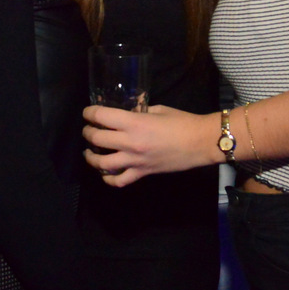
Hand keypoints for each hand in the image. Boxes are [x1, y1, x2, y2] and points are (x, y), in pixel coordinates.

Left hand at [83, 104, 219, 186]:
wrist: (201, 143)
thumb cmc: (182, 122)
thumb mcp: (158, 109)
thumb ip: (139, 110)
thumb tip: (128, 109)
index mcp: (134, 123)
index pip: (102, 116)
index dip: (90, 113)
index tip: (87, 112)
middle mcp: (131, 142)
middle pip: (97, 138)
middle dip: (88, 132)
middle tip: (88, 129)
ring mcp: (135, 160)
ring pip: (102, 163)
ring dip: (91, 157)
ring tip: (89, 152)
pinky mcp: (142, 173)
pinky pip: (119, 181)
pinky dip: (108, 179)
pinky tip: (105, 172)